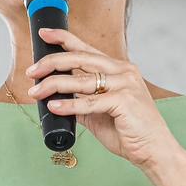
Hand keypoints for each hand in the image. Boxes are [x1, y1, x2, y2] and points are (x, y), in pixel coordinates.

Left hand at [26, 28, 180, 170]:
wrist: (153, 151)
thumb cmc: (128, 132)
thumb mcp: (97, 113)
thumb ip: (80, 102)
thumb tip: (54, 99)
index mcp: (118, 69)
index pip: (87, 49)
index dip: (64, 39)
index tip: (44, 34)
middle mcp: (123, 71)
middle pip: (80, 59)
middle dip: (52, 63)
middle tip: (32, 71)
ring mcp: (125, 84)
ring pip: (81, 80)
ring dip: (54, 85)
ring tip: (36, 92)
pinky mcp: (124, 101)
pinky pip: (89, 102)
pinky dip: (69, 105)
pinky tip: (53, 106)